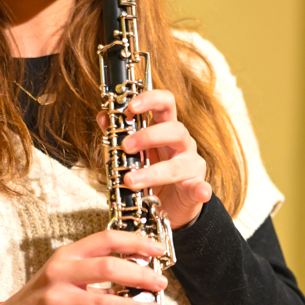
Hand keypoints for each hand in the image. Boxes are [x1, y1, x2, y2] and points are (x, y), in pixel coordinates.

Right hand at [0, 230, 167, 304]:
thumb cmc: (42, 300)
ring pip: (104, 302)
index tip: (157, 249)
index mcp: (67, 255)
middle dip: (140, 275)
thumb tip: (138, 269)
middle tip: (161, 284)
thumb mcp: (65, 275)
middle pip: (109, 267)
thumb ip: (95, 271)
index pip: (105, 239)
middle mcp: (61, 273)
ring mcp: (55, 299)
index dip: (135, 241)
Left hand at [97, 90, 211, 229]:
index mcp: (166, 129)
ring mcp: (191, 165)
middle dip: (148, 136)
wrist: (168, 204)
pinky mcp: (196, 188)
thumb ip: (119, 133)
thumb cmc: (151, 171)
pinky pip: (201, 188)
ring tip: (130, 181)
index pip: (165, 104)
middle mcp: (182, 144)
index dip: (150, 100)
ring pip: (179, 164)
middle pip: (175, 129)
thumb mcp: (133, 151)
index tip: (130, 106)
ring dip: (153, 172)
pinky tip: (201, 191)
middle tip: (125, 146)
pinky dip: (201, 189)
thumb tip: (103, 116)